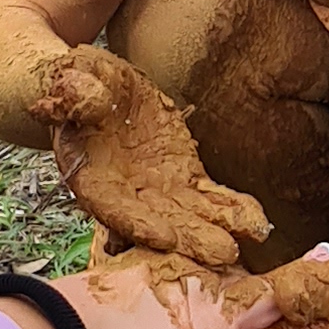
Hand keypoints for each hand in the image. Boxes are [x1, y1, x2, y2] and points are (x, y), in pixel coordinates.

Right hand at [45, 45, 268, 268]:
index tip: (165, 238)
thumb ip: (74, 90)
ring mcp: (156, 190)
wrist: (100, 87)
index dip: (137, 224)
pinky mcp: (182, 177)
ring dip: (218, 229)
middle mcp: (125, 193)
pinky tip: (256, 220)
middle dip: (191, 239)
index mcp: (91, 176)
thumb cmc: (79, 82)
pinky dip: (231, 209)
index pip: (113, 207)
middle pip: (159, 222)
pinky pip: (208, 197)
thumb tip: (76, 93)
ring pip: (189, 215)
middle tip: (224, 252)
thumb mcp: (72, 76)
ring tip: (252, 235)